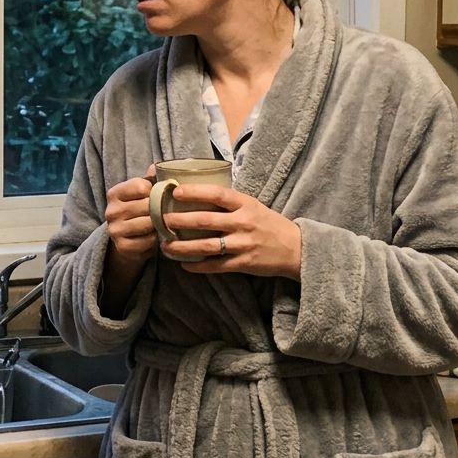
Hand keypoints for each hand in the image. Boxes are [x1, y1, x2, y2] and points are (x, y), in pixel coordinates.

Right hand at [104, 166, 159, 265]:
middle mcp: (111, 211)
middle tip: (166, 211)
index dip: (155, 190)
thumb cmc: (137, 210)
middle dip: (160, 208)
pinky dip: (156, 239)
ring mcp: (115, 230)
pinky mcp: (122, 246)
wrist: (125, 239)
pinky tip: (155, 236)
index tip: (157, 195)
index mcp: (114, 193)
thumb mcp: (140, 192)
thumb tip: (155, 167)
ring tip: (162, 222)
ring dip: (159, 224)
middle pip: (146, 205)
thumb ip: (149, 178)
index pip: (141, 186)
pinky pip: (148, 240)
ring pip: (148, 223)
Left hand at [158, 184, 302, 279]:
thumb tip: (196, 193)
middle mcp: (243, 222)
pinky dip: (198, 266)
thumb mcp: (252, 205)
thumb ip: (229, 202)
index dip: (195, 192)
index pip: (217, 194)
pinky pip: (215, 265)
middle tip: (162, 220)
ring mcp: (243, 244)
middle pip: (206, 220)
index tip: (175, 191)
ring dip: (183, 246)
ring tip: (165, 245)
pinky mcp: (243, 263)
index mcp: (245, 204)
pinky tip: (184, 264)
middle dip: (180, 221)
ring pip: (206, 246)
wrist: (295, 248)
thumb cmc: (268, 223)